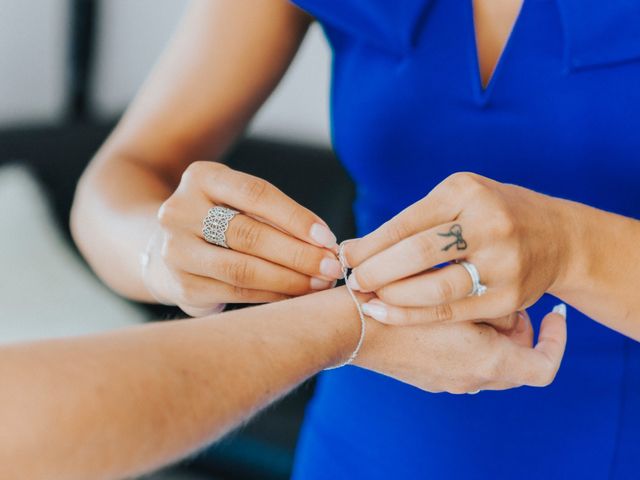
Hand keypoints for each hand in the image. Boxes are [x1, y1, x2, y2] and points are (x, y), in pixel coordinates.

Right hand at [145, 161, 342, 315]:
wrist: (171, 247)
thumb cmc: (223, 221)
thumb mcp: (241, 202)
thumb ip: (276, 216)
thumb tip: (326, 244)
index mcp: (201, 177)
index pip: (256, 194)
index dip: (295, 218)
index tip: (328, 239)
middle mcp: (180, 211)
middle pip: (248, 234)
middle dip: (298, 254)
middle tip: (331, 268)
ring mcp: (176, 251)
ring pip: (242, 269)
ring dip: (289, 279)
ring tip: (319, 284)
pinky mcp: (183, 286)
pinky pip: (237, 293)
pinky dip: (273, 296)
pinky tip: (296, 297)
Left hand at [343, 172, 570, 325]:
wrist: (555, 237)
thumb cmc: (490, 214)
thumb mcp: (458, 199)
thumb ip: (415, 220)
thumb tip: (356, 249)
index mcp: (466, 193)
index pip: (407, 222)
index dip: (371, 244)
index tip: (346, 257)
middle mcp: (488, 224)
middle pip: (418, 253)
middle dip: (376, 271)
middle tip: (352, 281)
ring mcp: (502, 263)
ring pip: (435, 288)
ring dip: (392, 297)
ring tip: (367, 299)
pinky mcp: (508, 297)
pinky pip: (451, 312)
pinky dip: (413, 316)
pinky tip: (387, 313)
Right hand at [356, 304, 567, 392]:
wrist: (348, 328)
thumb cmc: (399, 306)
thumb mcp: (455, 295)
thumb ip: (491, 303)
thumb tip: (508, 308)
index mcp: (487, 362)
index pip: (544, 366)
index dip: (555, 341)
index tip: (552, 315)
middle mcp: (470, 378)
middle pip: (514, 359)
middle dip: (515, 328)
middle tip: (502, 296)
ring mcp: (446, 381)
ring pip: (486, 359)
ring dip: (487, 332)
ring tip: (469, 298)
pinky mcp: (425, 376)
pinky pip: (459, 360)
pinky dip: (462, 339)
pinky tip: (443, 311)